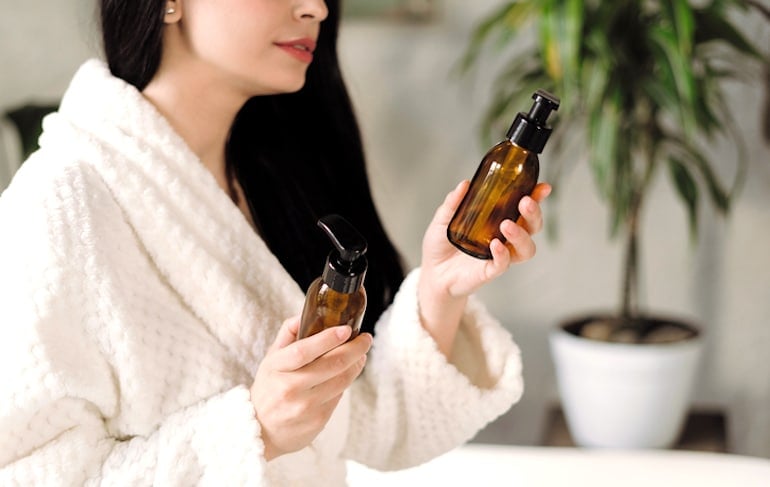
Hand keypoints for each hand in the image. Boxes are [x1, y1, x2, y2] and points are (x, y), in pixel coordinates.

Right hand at [250, 317, 371, 460]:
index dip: (327, 339)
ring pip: (341, 381)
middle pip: (331, 365)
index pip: (303, 350)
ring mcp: (304, 406)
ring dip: (356, 364)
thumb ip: (287, 334)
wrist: (261, 431)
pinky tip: (348, 372)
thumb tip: (305, 313)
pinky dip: (347, 381)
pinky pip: (339, 396)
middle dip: (355, 349)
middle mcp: (289, 388)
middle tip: (365, 339)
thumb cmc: (269, 388)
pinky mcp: (317, 420)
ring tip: (361, 354)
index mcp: (276, 368)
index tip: (346, 329)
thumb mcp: (271, 359)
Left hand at [417, 180, 549, 355]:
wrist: (431, 272)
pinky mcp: (490, 271)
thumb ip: (453, 202)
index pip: (523, 208)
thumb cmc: (442, 245)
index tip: (542, 188)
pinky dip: (503, 254)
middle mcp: (504, 238)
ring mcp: (499, 255)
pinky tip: (495, 245)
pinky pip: (503, 264)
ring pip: (526, 249)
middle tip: (525, 203)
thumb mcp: (443, 219)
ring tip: (507, 225)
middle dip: (534, 214)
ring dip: (521, 235)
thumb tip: (465, 184)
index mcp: (498, 220)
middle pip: (532, 227)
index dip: (536, 198)